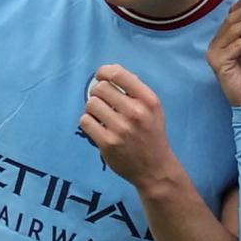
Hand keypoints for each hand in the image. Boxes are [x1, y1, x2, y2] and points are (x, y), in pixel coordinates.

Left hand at [79, 64, 180, 190]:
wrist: (155, 169)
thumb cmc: (152, 134)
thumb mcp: (154, 109)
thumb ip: (136, 90)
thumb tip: (110, 73)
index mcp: (148, 100)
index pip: (118, 74)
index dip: (104, 72)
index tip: (101, 77)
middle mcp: (136, 112)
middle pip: (101, 88)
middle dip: (98, 93)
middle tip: (103, 103)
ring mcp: (121, 128)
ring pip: (91, 104)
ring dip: (93, 109)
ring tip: (101, 116)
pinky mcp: (108, 143)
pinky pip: (86, 121)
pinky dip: (88, 122)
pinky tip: (97, 127)